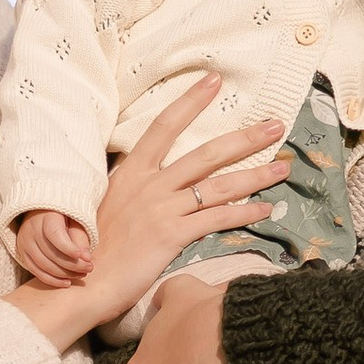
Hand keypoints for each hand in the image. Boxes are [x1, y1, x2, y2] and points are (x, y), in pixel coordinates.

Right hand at [7, 77, 279, 354]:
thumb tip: (164, 186)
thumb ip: (138, 191)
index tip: (214, 81)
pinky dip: (245, 213)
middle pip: (206, 153)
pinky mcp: (173, 235)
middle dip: (245, 138)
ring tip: (282, 168)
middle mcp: (149, 184)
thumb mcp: (112, 206)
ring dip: (255, 175)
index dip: (191, 101)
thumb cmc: (94, 249)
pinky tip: (265, 209)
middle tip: (275, 125)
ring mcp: (162, 208)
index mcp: (131, 172)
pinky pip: (218, 219)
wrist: (82, 282)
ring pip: (220, 186)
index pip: (165, 125)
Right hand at [13, 206, 94, 284]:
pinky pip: (36, 272)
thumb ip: (80, 238)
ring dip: (65, 274)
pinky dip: (52, 280)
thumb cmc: (63, 218)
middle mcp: (31, 229)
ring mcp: (25, 243)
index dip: (68, 248)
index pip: (54, 234)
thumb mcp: (74, 221)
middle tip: (89, 268)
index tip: (84, 257)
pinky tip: (67, 282)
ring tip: (81, 274)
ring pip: (43, 265)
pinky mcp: (23, 255)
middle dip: (73, 264)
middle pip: (50, 253)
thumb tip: (87, 258)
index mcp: (45, 216)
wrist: (41, 215)